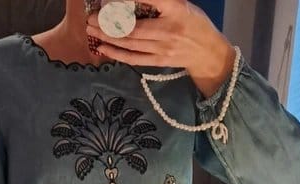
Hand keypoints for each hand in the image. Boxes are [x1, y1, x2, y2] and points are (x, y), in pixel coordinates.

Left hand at [86, 0, 234, 89]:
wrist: (207, 52)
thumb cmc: (193, 23)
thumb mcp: (181, 4)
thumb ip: (158, 2)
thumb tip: (130, 1)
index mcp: (175, 9)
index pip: (149, 0)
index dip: (127, 0)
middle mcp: (168, 29)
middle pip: (132, 27)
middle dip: (108, 23)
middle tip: (91, 18)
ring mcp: (163, 48)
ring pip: (130, 43)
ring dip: (108, 37)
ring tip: (92, 31)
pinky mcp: (159, 61)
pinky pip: (134, 58)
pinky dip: (117, 53)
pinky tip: (103, 48)